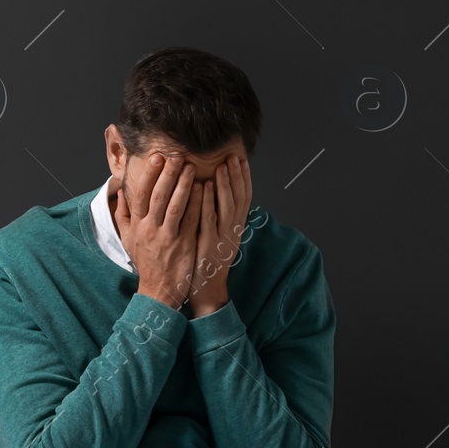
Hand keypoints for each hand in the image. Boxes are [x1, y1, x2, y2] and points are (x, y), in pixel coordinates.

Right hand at [113, 152, 198, 309]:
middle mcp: (150, 230)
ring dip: (184, 185)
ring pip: (175, 206)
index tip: (157, 157)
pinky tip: (204, 189)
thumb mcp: (128, 239)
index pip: (140, 194)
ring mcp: (167, 238)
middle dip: (168, 174)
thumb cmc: (146, 261)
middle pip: (158, 196)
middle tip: (177, 155)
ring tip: (192, 167)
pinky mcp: (184, 246)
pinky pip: (191, 221)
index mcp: (137, 225)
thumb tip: (120, 192)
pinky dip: (197, 204)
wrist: (159, 290)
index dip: (149, 174)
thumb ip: (123, 215)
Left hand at [189, 153, 251, 317]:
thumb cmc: (208, 262)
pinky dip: (207, 202)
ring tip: (221, 166)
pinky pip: (209, 220)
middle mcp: (233, 231)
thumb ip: (220, 217)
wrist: (207, 290)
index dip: (245, 179)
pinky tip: (203, 187)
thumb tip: (219, 195)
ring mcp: (222, 238)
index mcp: (236, 228)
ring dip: (225, 184)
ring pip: (227, 207)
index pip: (245, 198)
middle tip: (233, 156)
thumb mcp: (219, 237)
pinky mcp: (208, 245)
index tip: (242, 160)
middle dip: (237, 176)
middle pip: (239, 198)